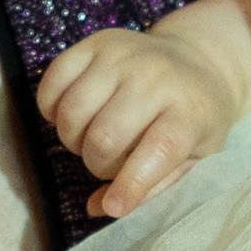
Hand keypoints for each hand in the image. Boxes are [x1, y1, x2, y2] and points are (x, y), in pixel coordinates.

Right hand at [35, 23, 244, 218]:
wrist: (198, 60)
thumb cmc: (194, 120)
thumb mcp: (196, 158)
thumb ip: (155, 188)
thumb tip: (104, 208)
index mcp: (190, 111)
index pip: (159, 150)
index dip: (131, 184)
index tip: (116, 205)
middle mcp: (157, 77)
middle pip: (104, 137)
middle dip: (98, 165)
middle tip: (110, 163)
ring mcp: (124, 55)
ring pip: (73, 112)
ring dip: (73, 140)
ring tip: (93, 139)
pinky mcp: (96, 42)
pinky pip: (53, 81)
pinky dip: (52, 109)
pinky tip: (73, 115)